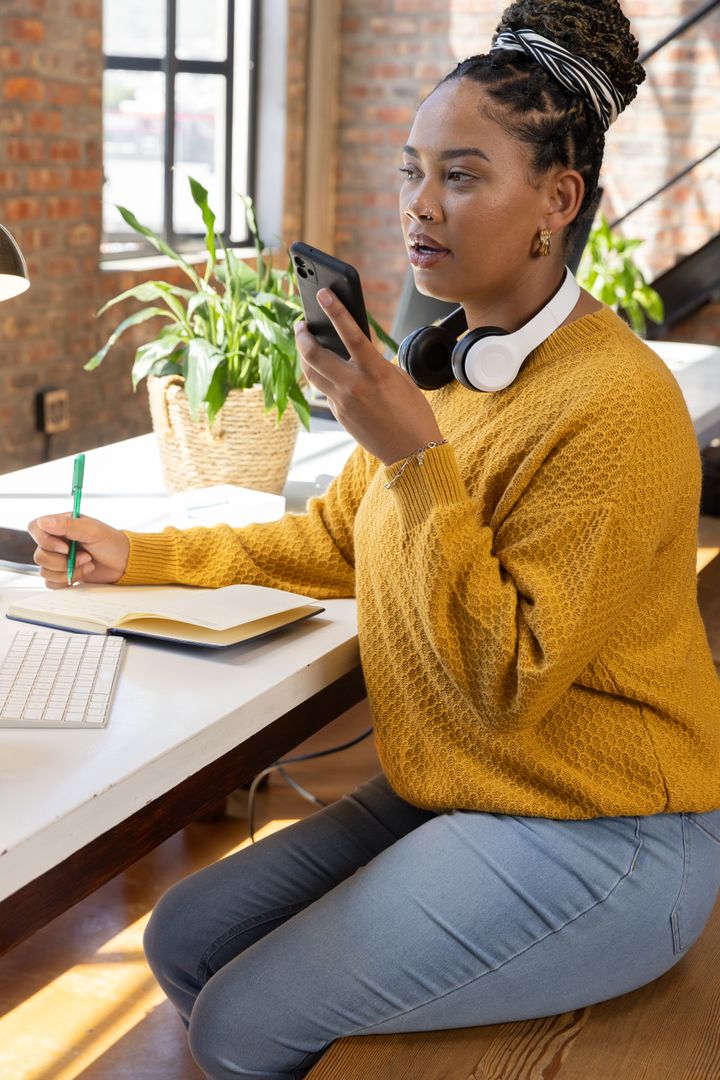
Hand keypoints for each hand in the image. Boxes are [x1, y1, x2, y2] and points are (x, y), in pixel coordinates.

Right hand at [27, 513, 129, 588]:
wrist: (124, 563)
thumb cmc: (112, 543)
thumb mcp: (92, 530)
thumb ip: (68, 525)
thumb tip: (43, 522)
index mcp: (60, 525)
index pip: (35, 529)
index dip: (45, 541)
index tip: (66, 548)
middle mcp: (56, 542)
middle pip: (39, 555)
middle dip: (62, 561)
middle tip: (85, 556)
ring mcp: (58, 559)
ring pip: (44, 570)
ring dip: (68, 570)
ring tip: (88, 563)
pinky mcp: (62, 574)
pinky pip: (51, 582)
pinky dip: (67, 580)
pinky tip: (84, 572)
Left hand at [294, 289, 443, 464]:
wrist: (413, 452)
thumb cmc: (413, 412)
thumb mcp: (399, 378)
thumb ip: (375, 361)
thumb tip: (354, 346)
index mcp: (376, 372)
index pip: (350, 334)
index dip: (335, 310)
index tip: (323, 293)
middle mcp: (354, 387)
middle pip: (314, 354)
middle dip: (302, 335)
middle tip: (301, 324)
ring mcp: (342, 403)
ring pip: (310, 373)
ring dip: (304, 354)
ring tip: (305, 342)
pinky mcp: (338, 415)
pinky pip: (322, 390)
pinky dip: (319, 375)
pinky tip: (321, 367)